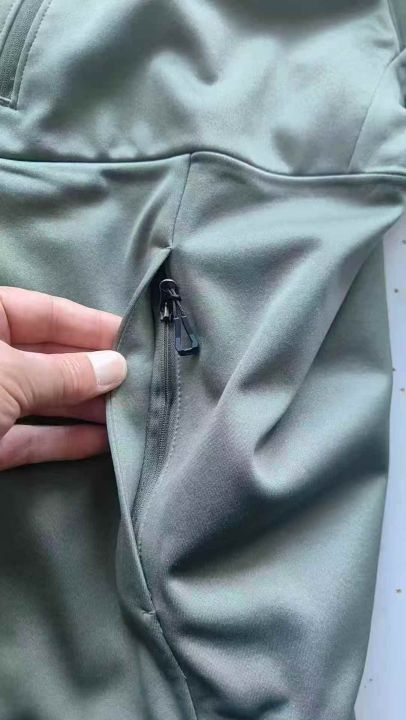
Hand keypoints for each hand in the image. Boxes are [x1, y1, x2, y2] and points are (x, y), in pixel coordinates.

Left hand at [0, 287, 126, 469]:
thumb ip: (65, 373)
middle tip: (144, 380)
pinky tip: (105, 441)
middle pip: (50, 356)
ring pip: (46, 399)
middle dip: (96, 369)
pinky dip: (67, 440)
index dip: (92, 325)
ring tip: (135, 410)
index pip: (46, 312)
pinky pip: (34, 437)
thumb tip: (117, 366)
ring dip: (89, 406)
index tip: (137, 339)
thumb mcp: (11, 377)